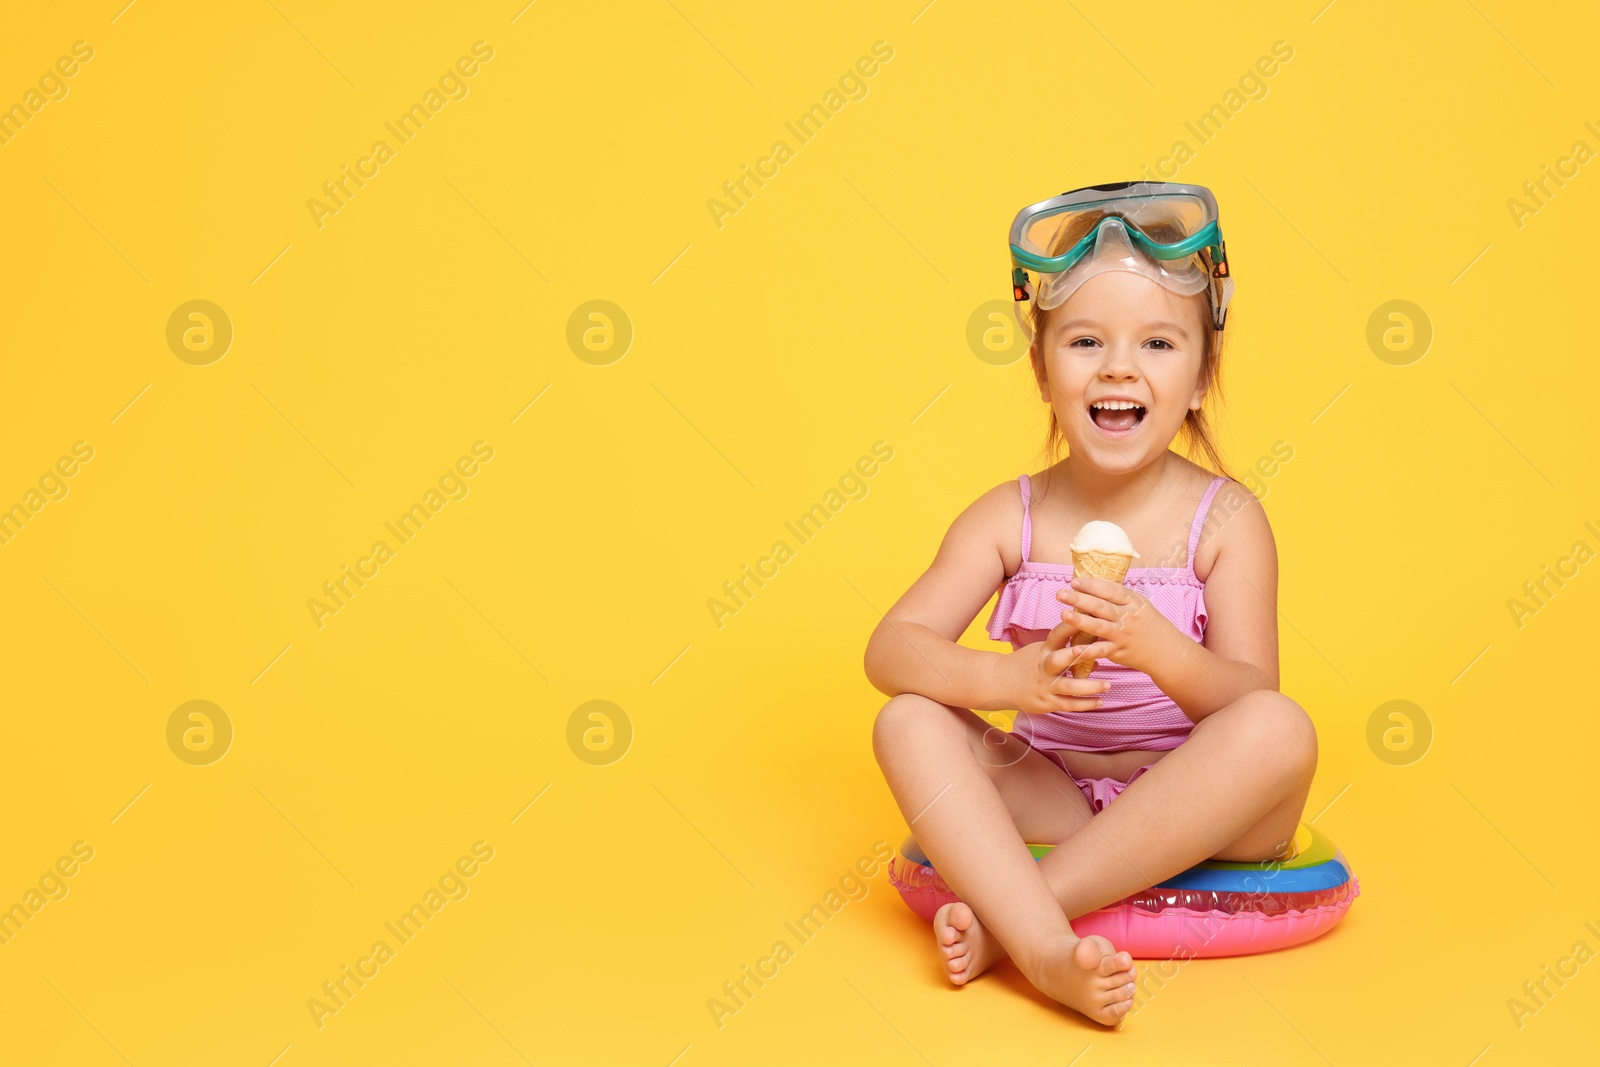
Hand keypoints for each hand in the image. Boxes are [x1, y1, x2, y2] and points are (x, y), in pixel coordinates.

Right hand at [995, 614, 1112, 714]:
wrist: (998, 682)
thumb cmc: (1025, 663)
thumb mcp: (1042, 651)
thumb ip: (1068, 651)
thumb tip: (1096, 655)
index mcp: (1044, 649)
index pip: (1057, 634)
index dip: (1071, 626)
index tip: (1088, 617)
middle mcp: (1044, 667)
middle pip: (1059, 660)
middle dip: (1076, 655)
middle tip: (1094, 650)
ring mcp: (1045, 686)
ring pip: (1069, 687)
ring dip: (1090, 686)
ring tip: (1108, 685)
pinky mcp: (1046, 703)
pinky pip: (1069, 705)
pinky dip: (1085, 704)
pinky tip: (1100, 701)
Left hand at [1056, 574, 1181, 675]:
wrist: (1167, 651)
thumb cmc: (1148, 624)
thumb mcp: (1139, 605)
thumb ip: (1118, 598)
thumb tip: (1091, 586)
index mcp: (1133, 601)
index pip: (1110, 590)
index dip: (1092, 585)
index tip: (1074, 581)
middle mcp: (1127, 617)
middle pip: (1101, 606)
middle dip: (1079, 599)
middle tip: (1060, 593)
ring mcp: (1122, 634)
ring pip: (1099, 626)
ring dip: (1080, 621)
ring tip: (1063, 614)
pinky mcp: (1118, 651)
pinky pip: (1101, 650)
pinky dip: (1088, 651)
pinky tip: (1074, 649)